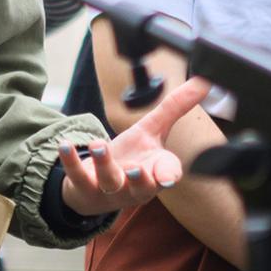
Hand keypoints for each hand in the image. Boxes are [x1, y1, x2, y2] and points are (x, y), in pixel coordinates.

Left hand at [57, 77, 206, 215]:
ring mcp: (109, 188)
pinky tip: (65, 145)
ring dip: (105, 164)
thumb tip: (205, 81)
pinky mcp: (83, 186)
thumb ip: (175, 108)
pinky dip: (71, 161)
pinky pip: (77, 176)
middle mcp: (135, 185)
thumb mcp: (153, 131)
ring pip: (109, 180)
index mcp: (155, 173)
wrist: (97, 188)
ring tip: (99, 144)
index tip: (168, 177)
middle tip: (137, 167)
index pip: (167, 175)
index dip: (168, 175)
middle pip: (141, 186)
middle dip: (140, 179)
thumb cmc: (133, 158)